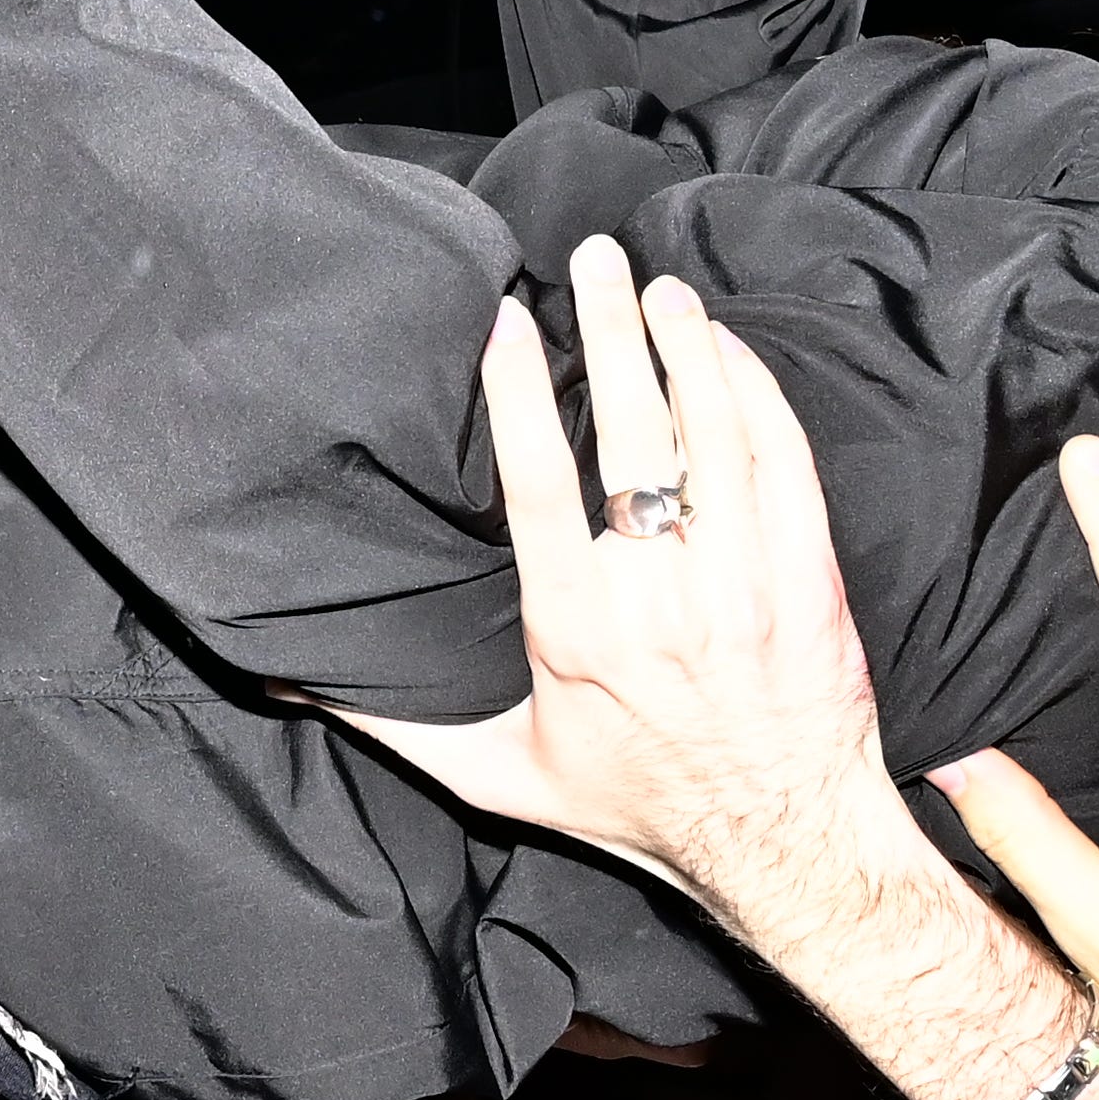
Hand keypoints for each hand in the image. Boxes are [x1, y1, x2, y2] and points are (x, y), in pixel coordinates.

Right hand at [331, 235, 910, 933]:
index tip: (505, 319)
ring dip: (686, 345)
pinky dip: (756, 393)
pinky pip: (783, 460)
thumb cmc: (638, 807)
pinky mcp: (809, 577)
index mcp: (574, 633)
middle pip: (630, 432)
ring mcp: (742, 582)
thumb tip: (289, 679)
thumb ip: (395, 722)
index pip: (536, 483)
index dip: (519, 390)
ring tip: (658, 287)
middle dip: (608, 328)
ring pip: (713, 431)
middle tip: (592, 257)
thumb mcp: (500, 777)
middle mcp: (658, 599)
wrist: (784, 842)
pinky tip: (729, 350)